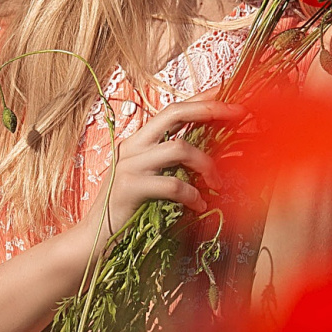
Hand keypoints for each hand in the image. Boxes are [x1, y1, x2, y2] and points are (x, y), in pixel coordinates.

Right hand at [76, 96, 247, 244]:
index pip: (172, 110)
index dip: (199, 99)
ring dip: (206, 164)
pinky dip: (192, 194)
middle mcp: (132, 147)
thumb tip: (205, 157)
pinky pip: (172, 184)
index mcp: (138, 142)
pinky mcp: (131, 187)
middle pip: (174, 113)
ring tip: (217, 184)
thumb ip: (169, 165)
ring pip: (179, 148)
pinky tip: (198, 205)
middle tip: (238, 113)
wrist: (93, 238)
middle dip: (209, 109)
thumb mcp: (148, 180)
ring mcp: (130, 165)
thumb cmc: (125, 211)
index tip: (226, 92)